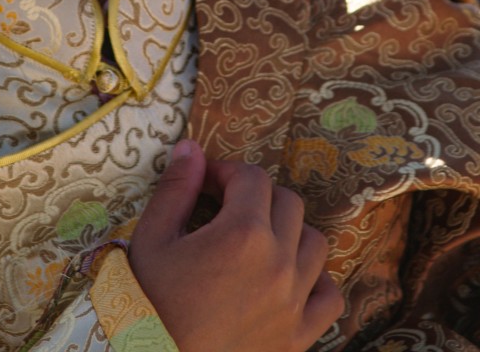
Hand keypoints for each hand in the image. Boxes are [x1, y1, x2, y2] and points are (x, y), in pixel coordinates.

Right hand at [129, 140, 342, 351]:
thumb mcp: (153, 238)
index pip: (252, 178)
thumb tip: (191, 148)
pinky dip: (316, 280)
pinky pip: (329, 297)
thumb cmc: (150, 301)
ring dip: (289, 232)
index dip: (226, 171)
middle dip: (257, 195)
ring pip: (314, 243)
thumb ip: (176, 187)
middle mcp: (278, 263)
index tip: (206, 182)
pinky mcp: (299, 337)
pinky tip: (289, 278)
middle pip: (288, 203)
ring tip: (257, 240)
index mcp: (242, 234)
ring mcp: (294, 303)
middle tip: (227, 207)